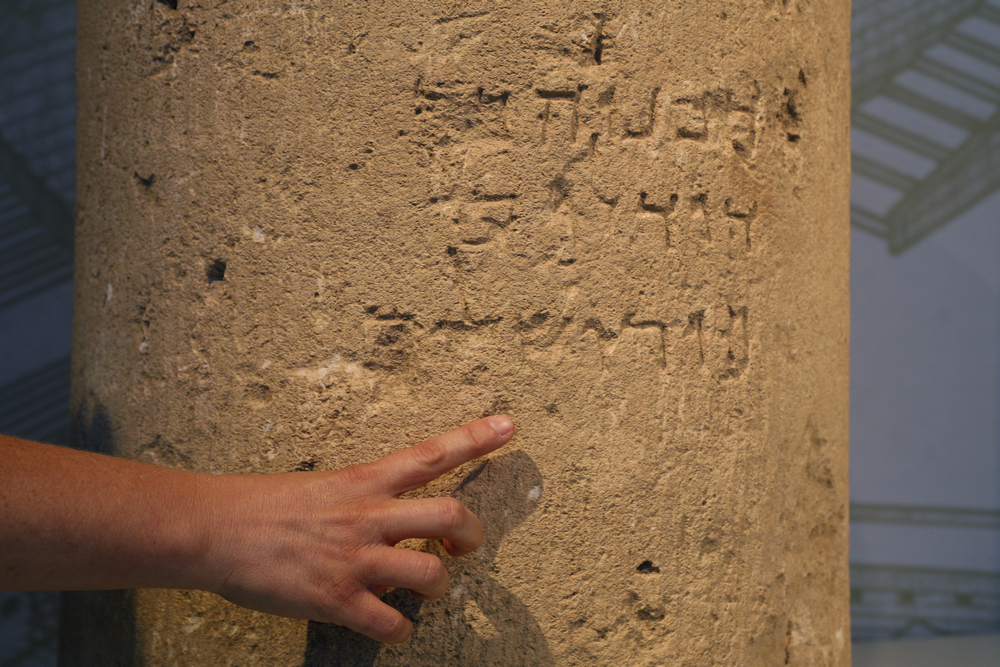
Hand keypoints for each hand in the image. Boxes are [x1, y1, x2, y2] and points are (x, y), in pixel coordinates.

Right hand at [202, 415, 514, 642]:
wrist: (214, 530)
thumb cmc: (263, 506)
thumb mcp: (322, 486)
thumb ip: (363, 499)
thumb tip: (391, 517)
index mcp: (363, 481)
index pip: (430, 453)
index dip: (474, 439)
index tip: (509, 426)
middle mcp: (367, 516)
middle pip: (447, 514)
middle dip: (472, 533)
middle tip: (467, 544)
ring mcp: (354, 559)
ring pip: (430, 573)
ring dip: (440, 586)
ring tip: (429, 590)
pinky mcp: (335, 599)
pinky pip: (390, 623)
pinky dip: (402, 631)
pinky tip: (395, 626)